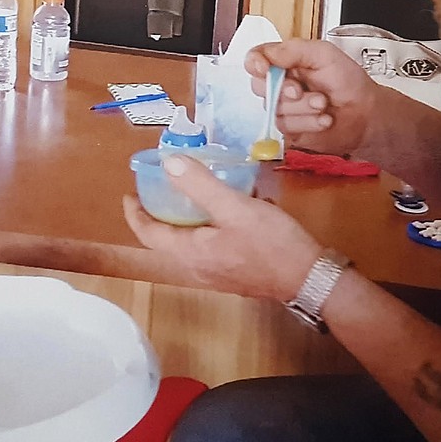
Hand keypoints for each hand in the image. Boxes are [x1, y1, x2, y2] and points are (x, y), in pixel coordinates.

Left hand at [122, 154, 321, 300]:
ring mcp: (216, 273)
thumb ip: (201, 185)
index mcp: (190, 253)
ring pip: (189, 242)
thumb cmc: (271, 243)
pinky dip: (207, 225)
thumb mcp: (235, 208)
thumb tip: (169, 163)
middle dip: (160, 212)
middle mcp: (197, 268)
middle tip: (163, 186)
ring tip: (192, 192)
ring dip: (185, 218)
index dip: (135, 213)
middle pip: (166, 238)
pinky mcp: (234, 272)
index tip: (130, 193)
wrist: (310, 278)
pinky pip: (209, 246)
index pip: (148, 233)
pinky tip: (227, 207)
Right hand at [246, 39, 379, 156]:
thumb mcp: (325, 54)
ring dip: (302, 108)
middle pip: (259, 86)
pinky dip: (307, 123)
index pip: (255, 59)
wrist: (366, 114)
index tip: (265, 69)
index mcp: (285, 62)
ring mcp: (283, 108)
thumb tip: (265, 56)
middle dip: (284, 90)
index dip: (254, 63)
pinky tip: (323, 120)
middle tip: (303, 90)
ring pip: (274, 109)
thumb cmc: (349, 82)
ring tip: (323, 105)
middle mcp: (280, 84)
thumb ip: (293, 50)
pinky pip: (285, 128)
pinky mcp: (289, 130)